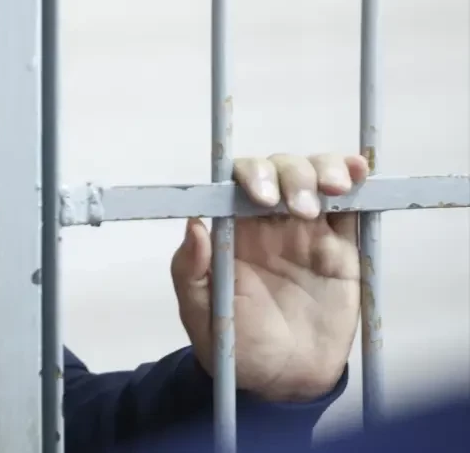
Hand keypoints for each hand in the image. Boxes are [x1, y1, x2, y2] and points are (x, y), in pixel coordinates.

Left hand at [170, 153, 368, 402]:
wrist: (281, 381)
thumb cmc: (234, 343)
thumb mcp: (202, 310)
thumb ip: (191, 269)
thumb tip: (192, 225)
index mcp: (231, 227)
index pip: (238, 181)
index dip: (251, 176)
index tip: (261, 196)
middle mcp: (268, 220)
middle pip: (281, 170)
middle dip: (292, 175)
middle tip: (300, 208)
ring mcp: (307, 230)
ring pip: (316, 177)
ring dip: (324, 172)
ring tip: (330, 194)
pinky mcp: (341, 248)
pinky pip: (350, 208)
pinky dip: (357, 184)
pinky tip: (359, 174)